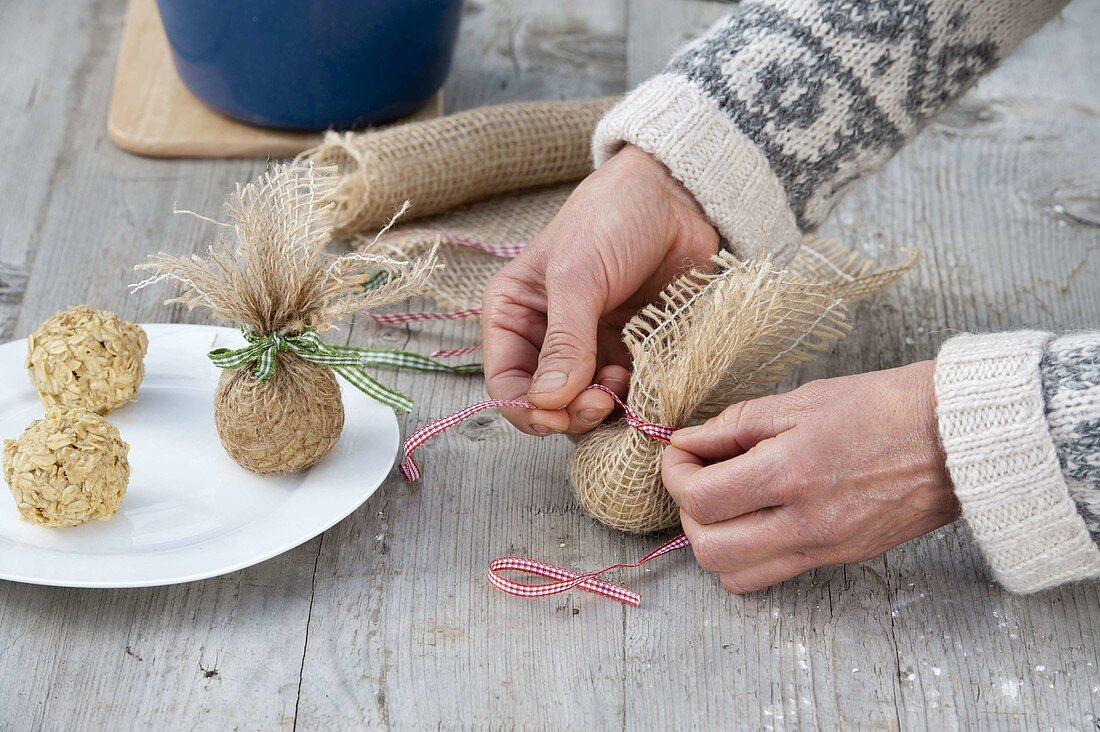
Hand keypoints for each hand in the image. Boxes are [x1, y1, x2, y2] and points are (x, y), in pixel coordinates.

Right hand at [481, 145, 718, 435]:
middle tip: (601, 401)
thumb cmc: (613, 218)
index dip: (526, 409)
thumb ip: (564, 341)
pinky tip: (644, 380)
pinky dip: (632, 400)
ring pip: (584, 407)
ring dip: (603, 410)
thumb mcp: (577, 277)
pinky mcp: (629, 352)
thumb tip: (547, 402)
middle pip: (545, 404)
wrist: (677, 196)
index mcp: (515, 314)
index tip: (557, 418)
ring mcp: (590, 348)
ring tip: (624, 382)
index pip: (505, 381)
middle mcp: (546, 338)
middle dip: (569, 413)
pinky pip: (624, 396)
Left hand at [662, 361, 958, 592]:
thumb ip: (736, 426)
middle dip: (687, 512)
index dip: (674, 473)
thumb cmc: (884, 407)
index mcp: (790, 473)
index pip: (699, 498)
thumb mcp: (802, 400)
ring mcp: (824, 548)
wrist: (958, 438)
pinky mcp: (839, 559)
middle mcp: (804, 523)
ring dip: (714, 541)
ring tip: (726, 502)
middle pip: (708, 548)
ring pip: (734, 575)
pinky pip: (771, 575)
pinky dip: (747, 555)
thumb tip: (688, 442)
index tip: (681, 452)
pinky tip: (756, 518)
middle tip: (698, 478)